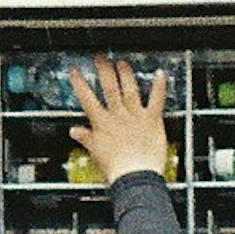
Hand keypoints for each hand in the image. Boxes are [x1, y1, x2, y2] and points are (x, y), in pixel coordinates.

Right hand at [71, 56, 171, 185]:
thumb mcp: (95, 152)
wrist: (134, 176)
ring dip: (126, 74)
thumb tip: (74, 131)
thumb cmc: (115, 169)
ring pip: (129, 89)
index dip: (80, 83)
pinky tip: (160, 73)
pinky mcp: (152, 120)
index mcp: (101, 123)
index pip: (87, 98)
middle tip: (100, 57)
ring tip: (122, 62)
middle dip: (104, 70)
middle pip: (109, 87)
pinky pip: (156, 99)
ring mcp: (135, 116)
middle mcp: (118, 115)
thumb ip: (85, 138)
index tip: (75, 71)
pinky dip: (159, 86)